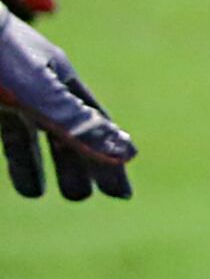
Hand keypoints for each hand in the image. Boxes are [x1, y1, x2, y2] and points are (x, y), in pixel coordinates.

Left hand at [1, 10, 131, 199]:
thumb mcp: (37, 92)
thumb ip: (75, 122)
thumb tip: (129, 154)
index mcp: (60, 80)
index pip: (94, 126)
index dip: (108, 158)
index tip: (120, 193)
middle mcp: (38, 84)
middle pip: (64, 131)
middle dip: (74, 163)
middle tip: (81, 197)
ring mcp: (8, 90)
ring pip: (28, 132)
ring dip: (34, 162)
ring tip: (34, 192)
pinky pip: (2, 127)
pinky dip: (8, 149)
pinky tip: (7, 166)